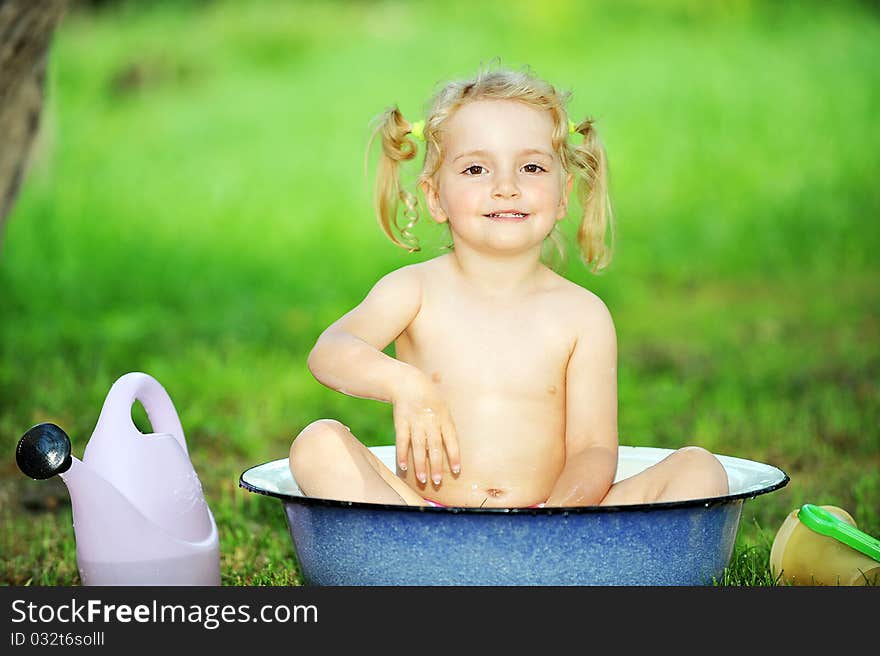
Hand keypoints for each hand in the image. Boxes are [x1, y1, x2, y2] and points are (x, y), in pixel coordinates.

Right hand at [391, 368, 460, 485]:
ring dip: (420, 464)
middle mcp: (430, 421)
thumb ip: (447, 428)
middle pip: (434, 446)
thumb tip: (452, 452)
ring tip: (422, 479)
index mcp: (444, 418)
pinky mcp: (401, 422)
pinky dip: (402, 454)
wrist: (409, 383)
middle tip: (437, 481)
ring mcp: (415, 422)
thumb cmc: (430, 400)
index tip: (456, 470)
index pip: (451, 440)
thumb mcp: (444, 409)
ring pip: (418, 446)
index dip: (454, 455)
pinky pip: (402, 441)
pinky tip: (403, 466)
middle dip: (435, 465)